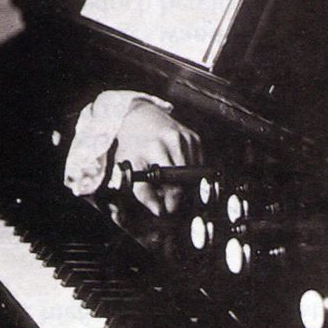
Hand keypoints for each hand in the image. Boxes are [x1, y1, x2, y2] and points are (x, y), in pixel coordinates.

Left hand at [113, 100, 201, 214]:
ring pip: (194, 175)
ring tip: (169, 179)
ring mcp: (186, 139)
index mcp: (154, 148)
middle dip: (178, 194)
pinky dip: (190, 172)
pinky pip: (199, 164)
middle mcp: (173, 141)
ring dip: (185, 183)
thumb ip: (142, 191)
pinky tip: (176, 167)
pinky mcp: (195, 138)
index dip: (172, 203)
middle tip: (166, 194)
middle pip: (185, 182)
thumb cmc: (131, 144)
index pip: (173, 187)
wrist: (139, 116)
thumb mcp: (128, 167)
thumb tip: (159, 211)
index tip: (167, 209)